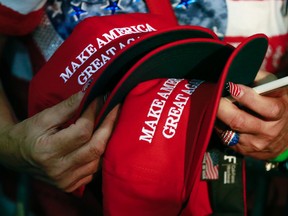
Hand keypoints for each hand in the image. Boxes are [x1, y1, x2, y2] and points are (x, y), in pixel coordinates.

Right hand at [0, 92, 119, 191]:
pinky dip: (99, 155)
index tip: (101, 98)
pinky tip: (99, 141)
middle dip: (109, 125)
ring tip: (109, 122)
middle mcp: (58, 170)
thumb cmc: (29, 133)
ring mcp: (65, 181)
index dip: (94, 113)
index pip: (82, 131)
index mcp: (48, 151)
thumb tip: (89, 92)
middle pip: (95, 147)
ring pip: (98, 159)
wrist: (15, 156)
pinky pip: (93, 170)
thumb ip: (68, 107)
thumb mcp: (44, 117)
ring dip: (106, 140)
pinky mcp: (70, 186)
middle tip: (116, 108)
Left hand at [216, 76, 287, 159]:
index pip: (266, 108)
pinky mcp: (242, 150)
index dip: (247, 97)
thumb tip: (240, 70)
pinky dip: (218, 126)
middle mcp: (267, 131)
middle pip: (240, 121)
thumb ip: (261, 80)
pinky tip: (217, 117)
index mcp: (279, 113)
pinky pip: (224, 137)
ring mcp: (254, 144)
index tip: (232, 86)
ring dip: (217, 117)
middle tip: (214, 95)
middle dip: (223, 107)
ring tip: (212, 104)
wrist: (284, 136)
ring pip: (228, 131)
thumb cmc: (277, 105)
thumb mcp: (277, 91)